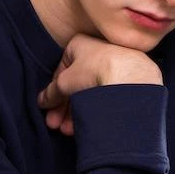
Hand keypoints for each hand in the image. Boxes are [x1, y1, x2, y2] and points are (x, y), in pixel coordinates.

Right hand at [38, 33, 161, 134]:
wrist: (131, 78)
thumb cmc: (95, 71)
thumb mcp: (64, 82)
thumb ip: (51, 92)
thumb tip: (43, 100)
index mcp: (81, 43)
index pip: (62, 71)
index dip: (54, 93)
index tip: (49, 110)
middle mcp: (100, 51)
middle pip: (77, 83)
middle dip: (65, 107)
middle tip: (57, 125)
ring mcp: (116, 64)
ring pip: (93, 91)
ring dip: (79, 111)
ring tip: (71, 130)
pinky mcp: (131, 79)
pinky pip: (109, 95)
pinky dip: (98, 109)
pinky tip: (90, 123)